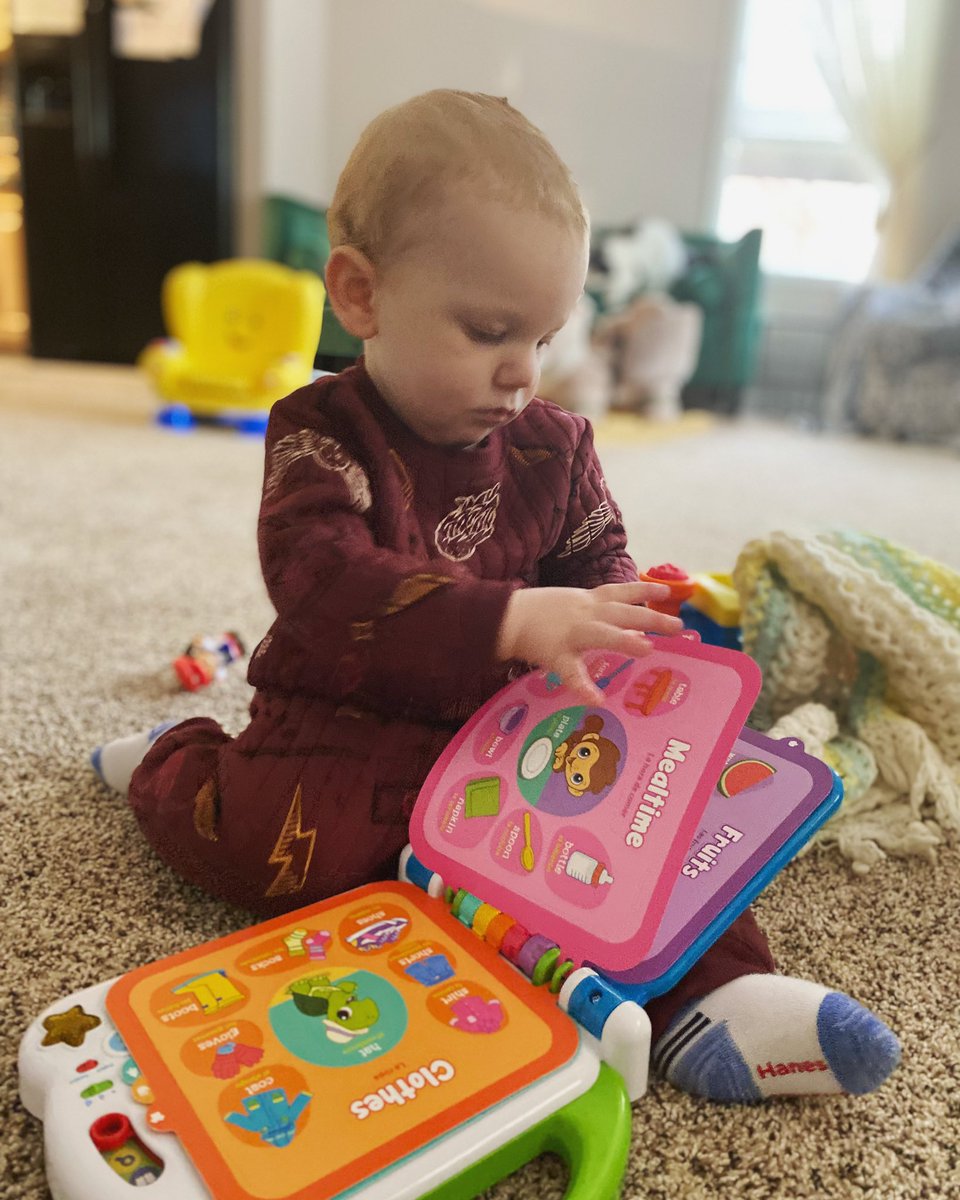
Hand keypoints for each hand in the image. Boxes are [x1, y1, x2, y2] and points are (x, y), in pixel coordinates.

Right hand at [496, 582, 683, 703]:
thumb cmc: (543, 613)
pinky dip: (584, 687)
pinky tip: (598, 700)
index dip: (645, 590)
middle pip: (622, 613)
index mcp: (589, 601)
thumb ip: (608, 620)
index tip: (667, 591)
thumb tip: (640, 632)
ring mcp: (571, 633)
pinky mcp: (556, 654)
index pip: (621, 592)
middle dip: (650, 618)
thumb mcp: (577, 608)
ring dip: (625, 641)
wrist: (506, 617)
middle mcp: (584, 613)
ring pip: (601, 634)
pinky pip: (571, 673)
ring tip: (648, 649)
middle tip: (677, 626)